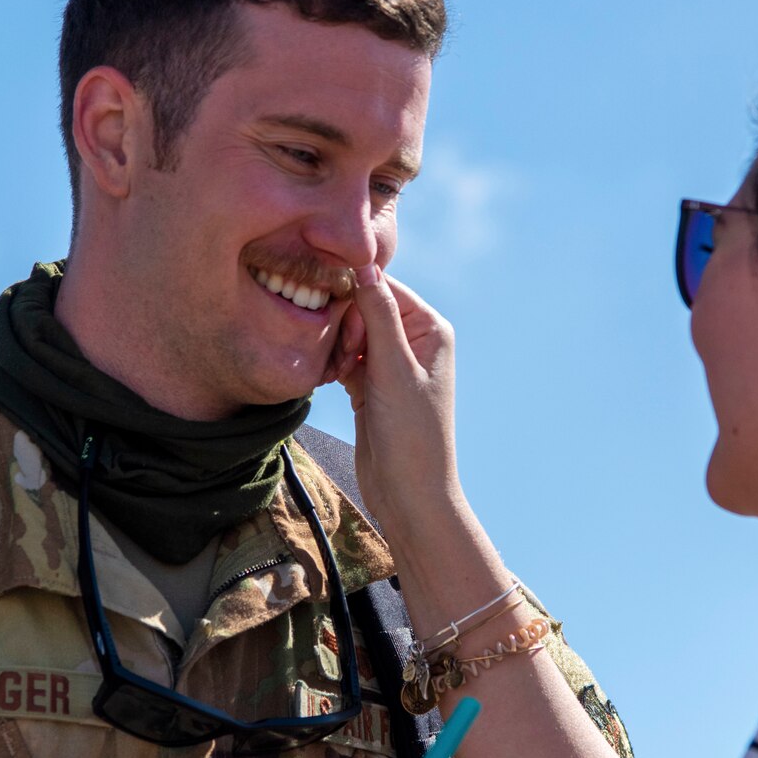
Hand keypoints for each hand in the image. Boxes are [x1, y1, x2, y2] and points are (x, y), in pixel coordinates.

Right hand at [332, 264, 464, 546]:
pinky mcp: (371, 383)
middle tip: (341, 362)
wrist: (409, 493)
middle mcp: (413, 340)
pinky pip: (344, 356)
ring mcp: (391, 362)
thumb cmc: (411, 436)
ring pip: (348, 332)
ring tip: (335, 376)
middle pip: (362, 307)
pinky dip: (332, 365)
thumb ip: (379, 316)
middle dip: (342, 327)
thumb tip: (364, 263)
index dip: (353, 299)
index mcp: (429, 329)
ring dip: (334, 348)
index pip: (382, 287)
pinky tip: (328, 382)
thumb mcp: (393, 371)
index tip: (333, 324)